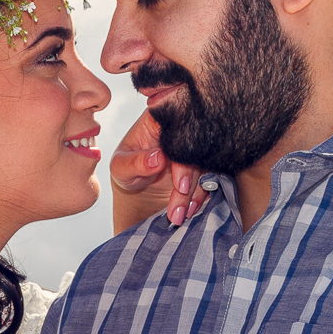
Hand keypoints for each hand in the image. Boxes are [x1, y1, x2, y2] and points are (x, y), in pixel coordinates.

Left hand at [110, 109, 210, 233]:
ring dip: (195, 194)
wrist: (137, 184)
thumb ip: (135, 162)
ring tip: (179, 214)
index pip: (179, 131)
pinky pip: (211, 175)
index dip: (183, 159)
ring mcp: (192, 144)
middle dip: (190, 184)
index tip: (181, 185)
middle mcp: (179, 128)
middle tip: (179, 208)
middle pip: (195, 151)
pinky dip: (201, 195)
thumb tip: (158, 157)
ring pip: (205, 166)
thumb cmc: (125, 169)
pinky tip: (189, 209)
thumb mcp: (121, 168)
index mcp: (158, 119)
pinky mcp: (201, 159)